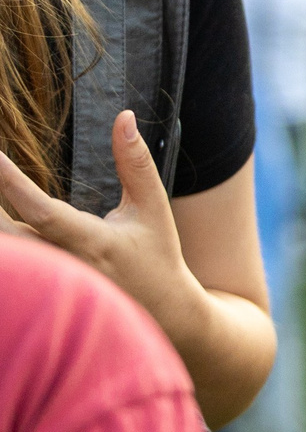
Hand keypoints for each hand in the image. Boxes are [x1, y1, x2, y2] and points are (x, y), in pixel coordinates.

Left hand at [0, 111, 209, 348]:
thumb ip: (136, 163)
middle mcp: (63, 263)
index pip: (41, 210)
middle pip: (5, 233)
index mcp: (91, 241)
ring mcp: (49, 278)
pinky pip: (11, 260)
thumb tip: (124, 116)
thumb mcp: (153, 208)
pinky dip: (4, 236)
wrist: (163, 314)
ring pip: (6, 250)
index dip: (10, 183)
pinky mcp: (40, 283)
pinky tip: (1, 214)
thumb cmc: (157, 257)